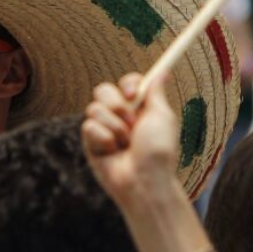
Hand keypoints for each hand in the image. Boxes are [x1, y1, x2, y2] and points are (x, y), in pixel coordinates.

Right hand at [81, 73, 179, 200]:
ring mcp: (104, 129)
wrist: (144, 180)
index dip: (128, 85)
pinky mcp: (90, 142)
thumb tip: (163, 71)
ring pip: (94, 108)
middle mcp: (120, 116)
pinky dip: (103, 138)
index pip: (126, 83)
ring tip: (124, 143)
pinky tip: (112, 151)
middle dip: (116, 104)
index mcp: (139, 108)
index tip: (134, 95)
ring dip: (114, 126)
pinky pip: (88, 126)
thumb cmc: (158, 151)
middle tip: (131, 123)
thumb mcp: (162, 117)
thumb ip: (156, 92)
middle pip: (104, 90)